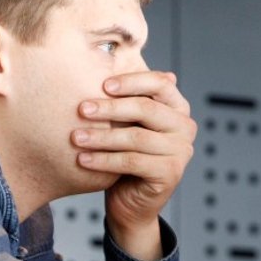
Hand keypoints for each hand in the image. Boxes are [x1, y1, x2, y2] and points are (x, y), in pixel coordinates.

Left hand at [74, 70, 196, 260]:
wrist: (131, 203)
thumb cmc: (126, 156)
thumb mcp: (126, 124)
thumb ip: (125, 99)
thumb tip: (109, 57)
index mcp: (178, 108)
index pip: (160, 84)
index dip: (132, 81)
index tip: (102, 85)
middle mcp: (185, 127)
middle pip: (146, 109)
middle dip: (111, 108)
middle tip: (81, 109)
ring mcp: (181, 151)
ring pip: (136, 137)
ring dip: (102, 136)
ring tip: (75, 137)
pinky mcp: (171, 173)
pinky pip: (132, 162)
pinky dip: (104, 160)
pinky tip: (83, 159)